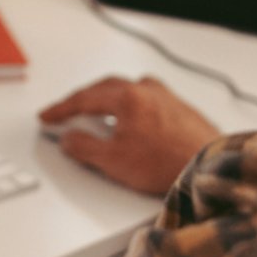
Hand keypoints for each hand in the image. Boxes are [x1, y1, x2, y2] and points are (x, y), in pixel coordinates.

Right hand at [38, 75, 221, 196]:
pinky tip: (128, 121)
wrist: (209, 168)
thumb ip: (84, 147)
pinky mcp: (179, 107)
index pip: (84, 99)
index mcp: (127, 97)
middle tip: (65, 112)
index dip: (61, 109)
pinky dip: (127, 107)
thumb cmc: (169, 163)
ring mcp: (165, 96)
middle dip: (82, 100)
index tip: (48, 116)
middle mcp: (147, 90)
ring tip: (94, 114)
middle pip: (104, 88)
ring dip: (105, 100)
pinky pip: (144, 99)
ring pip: (126, 90)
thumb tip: (69, 139)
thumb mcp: (113, 161)